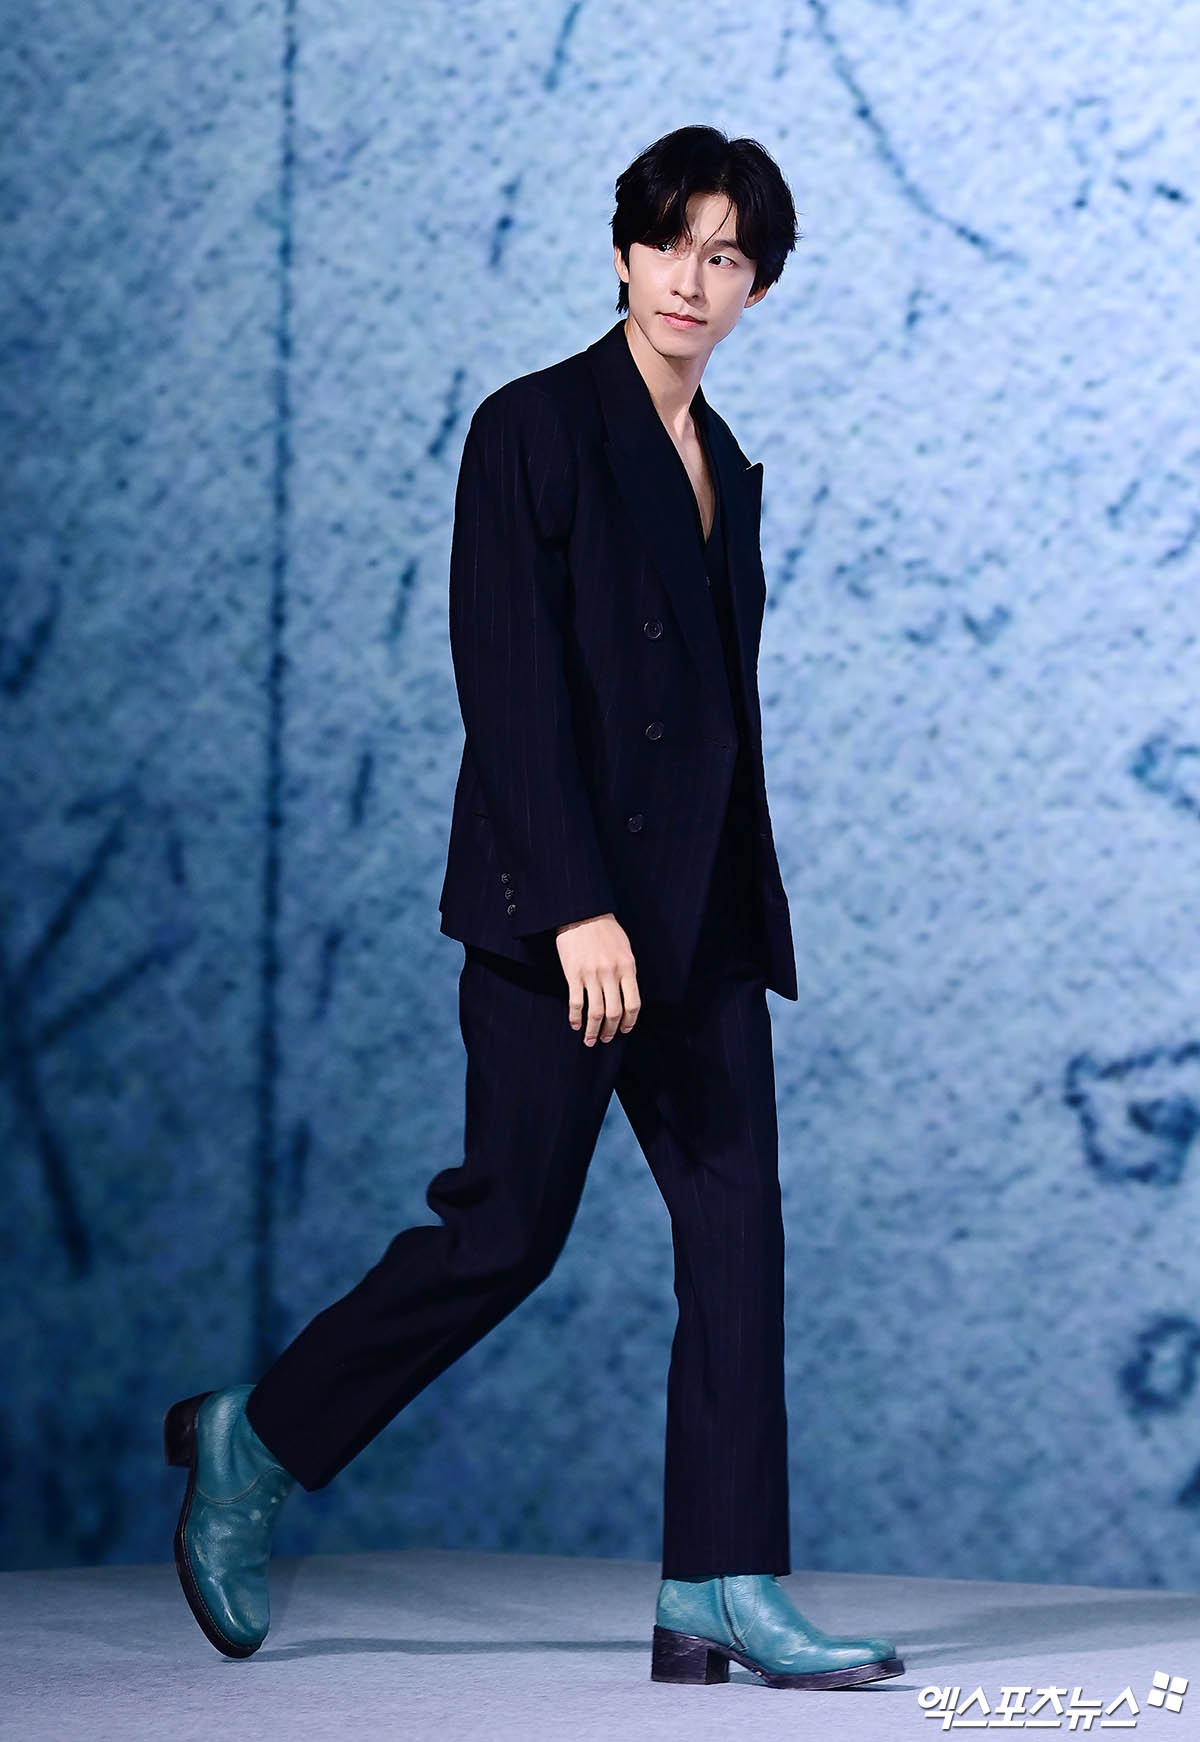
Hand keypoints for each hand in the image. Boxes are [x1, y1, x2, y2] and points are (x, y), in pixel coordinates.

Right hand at [555, 912, 640, 1044]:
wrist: (581, 913)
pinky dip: (575, 1018)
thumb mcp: (625, 948)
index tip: (625, 1029)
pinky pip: (576, 1003)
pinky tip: (575, 1024)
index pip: (633, 1003)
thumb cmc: (605, 929)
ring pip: (595, 1012)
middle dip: (611, 1031)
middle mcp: (611, 974)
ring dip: (593, 1031)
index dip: (630, 1021)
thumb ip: (627, 971)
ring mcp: (592, 975)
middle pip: (614, 1012)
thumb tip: (626, 993)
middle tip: (606, 1039)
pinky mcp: (573, 974)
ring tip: (590, 1039)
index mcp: (627, 968)